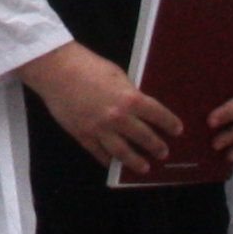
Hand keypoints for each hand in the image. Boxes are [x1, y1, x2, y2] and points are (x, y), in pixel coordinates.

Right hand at [23, 46, 178, 172]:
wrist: (56, 69)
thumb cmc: (87, 65)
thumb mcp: (116, 74)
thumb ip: (128, 92)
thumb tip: (137, 107)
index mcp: (129, 98)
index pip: (158, 114)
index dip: (170, 123)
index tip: (177, 130)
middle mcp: (118, 117)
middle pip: (144, 137)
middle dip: (156, 146)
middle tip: (163, 152)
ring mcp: (100, 129)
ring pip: (123, 153)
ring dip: (136, 161)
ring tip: (144, 167)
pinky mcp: (83, 135)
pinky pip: (99, 153)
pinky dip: (108, 160)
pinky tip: (113, 163)